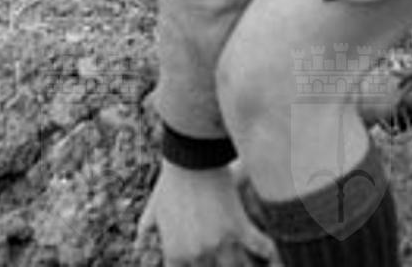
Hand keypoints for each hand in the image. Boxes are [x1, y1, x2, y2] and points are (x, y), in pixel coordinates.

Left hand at [138, 163, 274, 266]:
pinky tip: (272, 255)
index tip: (205, 263)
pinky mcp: (238, 225)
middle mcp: (197, 254)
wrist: (192, 156)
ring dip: (242, 265)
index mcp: (175, 254)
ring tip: (249, 265)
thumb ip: (147, 230)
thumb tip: (139, 240)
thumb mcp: (153, 211)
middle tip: (223, 260)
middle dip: (219, 266)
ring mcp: (218, 242)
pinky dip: (266, 251)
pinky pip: (258, 246)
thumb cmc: (171, 182)